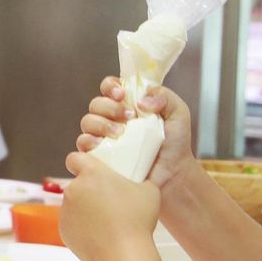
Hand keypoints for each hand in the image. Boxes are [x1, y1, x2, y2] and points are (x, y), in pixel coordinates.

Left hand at [59, 150, 160, 260]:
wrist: (122, 254)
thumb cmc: (136, 221)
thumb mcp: (148, 191)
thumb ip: (138, 179)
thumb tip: (139, 179)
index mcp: (92, 174)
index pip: (74, 158)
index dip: (81, 163)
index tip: (89, 170)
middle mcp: (74, 189)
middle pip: (78, 184)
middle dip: (89, 190)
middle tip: (108, 201)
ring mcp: (66, 210)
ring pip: (74, 204)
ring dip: (86, 209)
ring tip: (107, 222)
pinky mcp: (63, 229)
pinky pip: (72, 223)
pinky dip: (82, 227)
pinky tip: (100, 234)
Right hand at [76, 79, 195, 190]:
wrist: (174, 174)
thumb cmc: (175, 143)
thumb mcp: (178, 113)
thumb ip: (164, 97)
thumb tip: (141, 100)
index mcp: (128, 103)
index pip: (110, 86)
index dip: (111, 87)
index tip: (122, 94)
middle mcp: (113, 118)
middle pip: (96, 103)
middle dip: (109, 107)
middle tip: (128, 116)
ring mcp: (104, 137)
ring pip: (88, 121)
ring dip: (101, 124)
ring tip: (120, 133)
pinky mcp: (99, 155)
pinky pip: (83, 143)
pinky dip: (89, 141)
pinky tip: (102, 144)